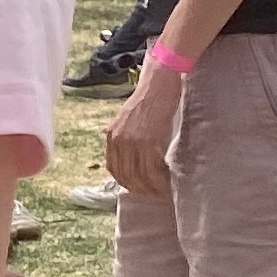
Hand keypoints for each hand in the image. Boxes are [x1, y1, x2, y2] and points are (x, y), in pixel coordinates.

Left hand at [105, 56, 184, 200]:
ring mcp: (132, 141)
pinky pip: (150, 170)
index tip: (137, 188)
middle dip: (138, 188)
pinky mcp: (147, 141)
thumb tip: (137, 158)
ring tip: (160, 192)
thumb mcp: (131, 119)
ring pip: (137, 176)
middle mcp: (118, 140)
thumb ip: (129, 137)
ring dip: (149, 188)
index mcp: (111, 135)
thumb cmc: (150, 98)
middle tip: (152, 194)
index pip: (113, 167)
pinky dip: (157, 181)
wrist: (159, 82)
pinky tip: (165, 184)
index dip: (125, 181)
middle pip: (124, 175)